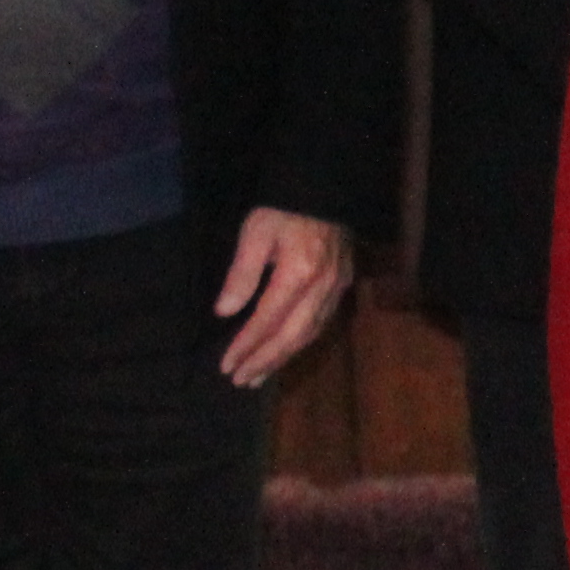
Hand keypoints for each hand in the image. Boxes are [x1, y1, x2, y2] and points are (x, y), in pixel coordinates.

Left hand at [214, 207, 355, 386]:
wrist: (327, 188)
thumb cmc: (284, 207)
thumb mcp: (255, 232)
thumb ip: (242, 273)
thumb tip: (225, 311)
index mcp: (299, 272)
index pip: (268, 319)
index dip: (247, 345)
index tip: (227, 364)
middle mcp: (322, 287)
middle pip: (292, 336)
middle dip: (265, 361)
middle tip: (241, 380)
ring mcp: (337, 288)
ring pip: (310, 334)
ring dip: (283, 358)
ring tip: (259, 375)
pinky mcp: (343, 284)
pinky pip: (321, 323)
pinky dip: (301, 342)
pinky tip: (286, 350)